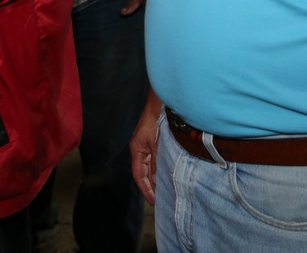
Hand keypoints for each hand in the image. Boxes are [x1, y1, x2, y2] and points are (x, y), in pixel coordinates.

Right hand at [130, 88, 162, 205]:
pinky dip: (161, 169)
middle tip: (161, 200)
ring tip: (165, 192)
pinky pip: (157, 160)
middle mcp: (141, 149)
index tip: (153, 202)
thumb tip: (160, 178)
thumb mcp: (158, 143)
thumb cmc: (156, 120)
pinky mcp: (156, 142)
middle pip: (145, 173)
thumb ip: (158, 160)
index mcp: (137, 150)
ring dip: (157, 179)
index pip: (139, 175)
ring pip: (151, 167)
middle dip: (152, 187)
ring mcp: (148, 145)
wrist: (162, 103)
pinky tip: (168, 175)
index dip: (146, 189)